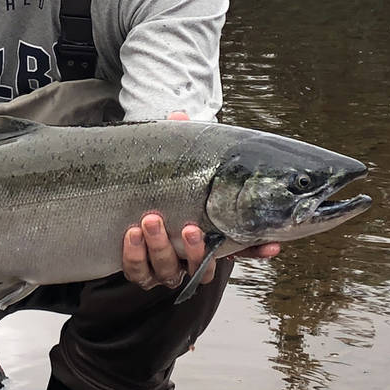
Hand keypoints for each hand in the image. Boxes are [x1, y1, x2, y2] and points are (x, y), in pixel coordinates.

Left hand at [122, 113, 280, 290]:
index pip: (240, 247)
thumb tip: (179, 117)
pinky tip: (131, 234)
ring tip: (151, 220)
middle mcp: (189, 256)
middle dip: (195, 250)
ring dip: (162, 248)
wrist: (118, 200)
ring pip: (170, 271)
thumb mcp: (170, 164)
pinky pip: (139, 272)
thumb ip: (181, 145)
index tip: (271, 244)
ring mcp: (164, 267)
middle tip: (190, 227)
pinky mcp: (139, 271)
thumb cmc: (155, 183)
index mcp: (207, 235)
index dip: (256, 249)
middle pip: (201, 267)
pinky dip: (135, 255)